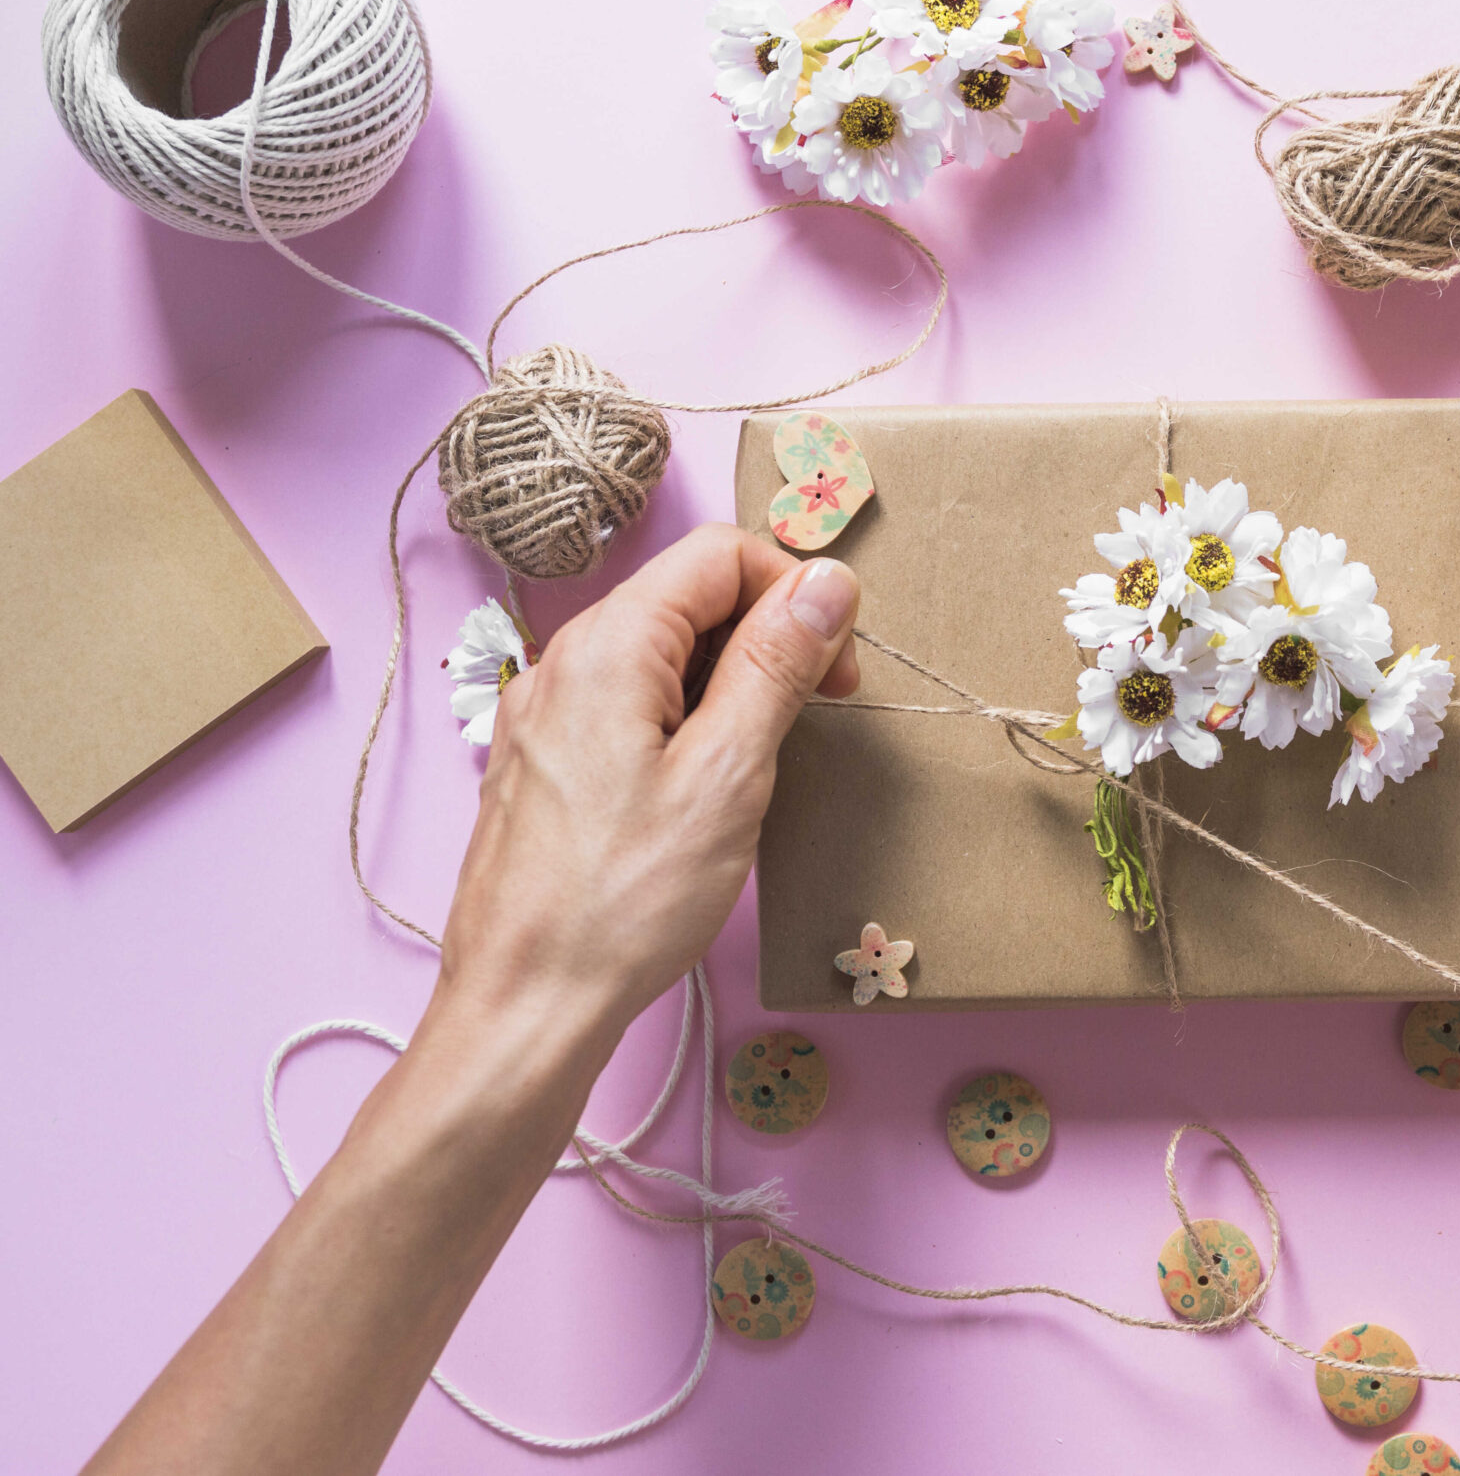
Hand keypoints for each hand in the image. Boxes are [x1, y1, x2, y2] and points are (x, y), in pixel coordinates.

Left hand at [438, 524, 862, 1046]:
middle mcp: (563, 661)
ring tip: (759, 764)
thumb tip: (828, 581)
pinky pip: (628, 702)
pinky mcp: (544, 760)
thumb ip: (778, 664)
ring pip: (660, 652)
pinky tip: (705, 788)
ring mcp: (545, 711)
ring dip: (729, 683)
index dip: (794, 592)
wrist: (523, 1005)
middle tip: (815, 715)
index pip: (719, 554)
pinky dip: (684, 720)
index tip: (837, 665)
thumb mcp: (728, 774)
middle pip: (687, 597)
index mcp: (608, 645)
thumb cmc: (623, 901)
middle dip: (767, 636)